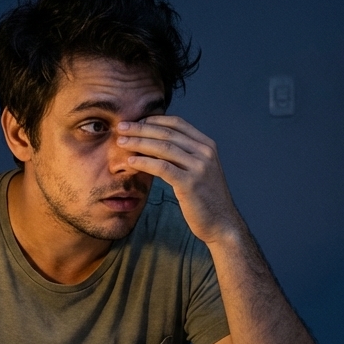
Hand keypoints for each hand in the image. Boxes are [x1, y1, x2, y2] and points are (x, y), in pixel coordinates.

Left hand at [116, 116, 245, 244]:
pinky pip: (162, 168)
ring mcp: (199, 167)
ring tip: (121, 142)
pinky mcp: (190, 184)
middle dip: (141, 128)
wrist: (222, 223)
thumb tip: (154, 145)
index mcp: (207, 145)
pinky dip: (144, 162)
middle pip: (167, 133)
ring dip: (139, 143)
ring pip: (163, 148)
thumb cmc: (205, 198)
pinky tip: (130, 162)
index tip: (135, 122)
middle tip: (121, 127)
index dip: (154, 120)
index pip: (177, 123)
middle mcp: (205, 152)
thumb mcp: (198, 170)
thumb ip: (183, 155)